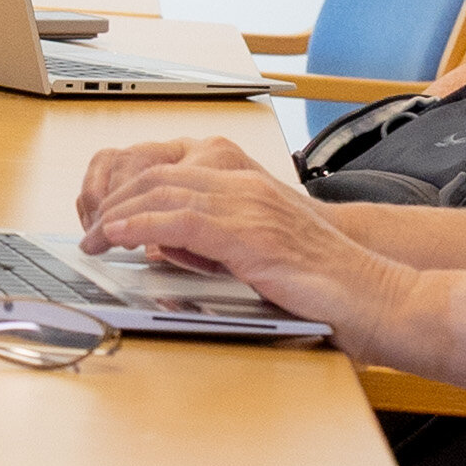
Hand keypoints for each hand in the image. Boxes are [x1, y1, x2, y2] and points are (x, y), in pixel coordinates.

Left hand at [76, 147, 412, 349]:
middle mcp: (242, 184)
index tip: (102, 216)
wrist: (377, 296)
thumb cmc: (323, 283)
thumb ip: (214, 241)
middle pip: (153, 174)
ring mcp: (246, 204)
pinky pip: (178, 219)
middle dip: (111, 200)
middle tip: (88, 230)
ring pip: (158, 191)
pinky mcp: (248, 233)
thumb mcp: (257, 251)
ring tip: (92, 239)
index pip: (167, 170)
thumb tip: (163, 245)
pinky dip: (138, 227)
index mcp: (244, 183)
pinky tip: (117, 240)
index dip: (126, 189)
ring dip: (114, 215)